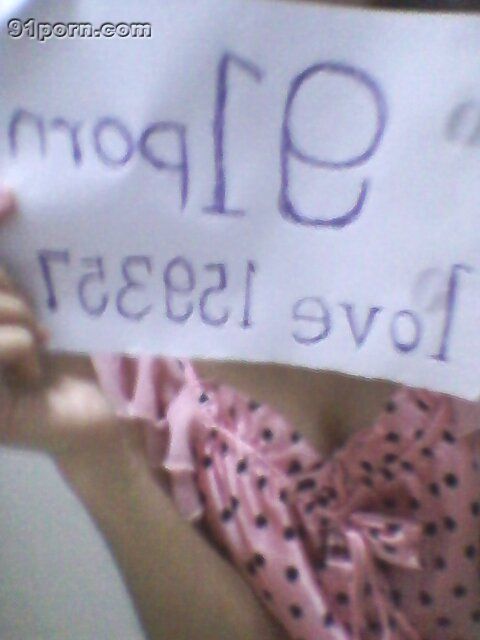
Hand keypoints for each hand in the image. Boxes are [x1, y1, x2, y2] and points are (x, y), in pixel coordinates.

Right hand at [0, 187, 126, 459]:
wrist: (92, 418)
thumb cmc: (63, 361)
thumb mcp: (36, 305)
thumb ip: (11, 270)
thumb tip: (8, 200)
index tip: (12, 200)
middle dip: (7, 287)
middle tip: (37, 315)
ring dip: (20, 317)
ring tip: (39, 343)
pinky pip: (1, 341)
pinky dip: (22, 347)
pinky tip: (31, 373)